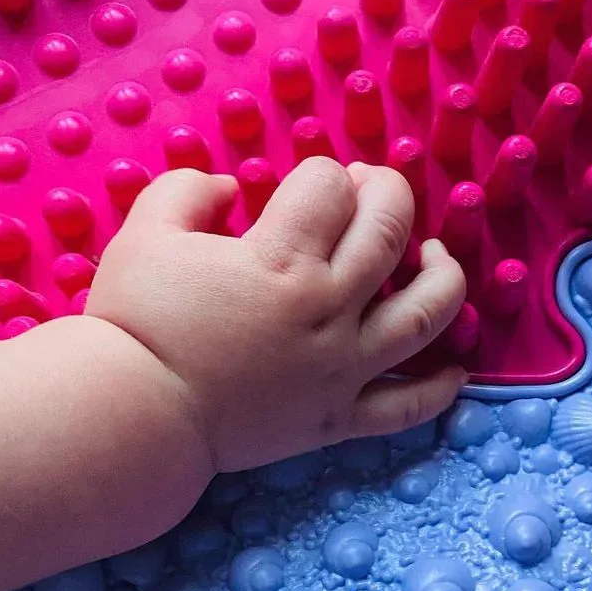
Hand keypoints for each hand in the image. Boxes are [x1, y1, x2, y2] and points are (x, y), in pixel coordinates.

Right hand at [86, 159, 466, 472]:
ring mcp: (342, 366)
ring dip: (443, 275)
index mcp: (283, 260)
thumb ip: (189, 191)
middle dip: (389, 193)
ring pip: (425, 314)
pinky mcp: (340, 417)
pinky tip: (457, 372)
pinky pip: (407, 407)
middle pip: (390, 230)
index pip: (330, 188)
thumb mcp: (146, 234)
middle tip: (373, 189)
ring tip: (434, 256)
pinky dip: (439, 390)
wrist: (134, 416)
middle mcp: (328, 308)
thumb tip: (230, 188)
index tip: (308, 184)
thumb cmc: (137, 322)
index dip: (322, 173)